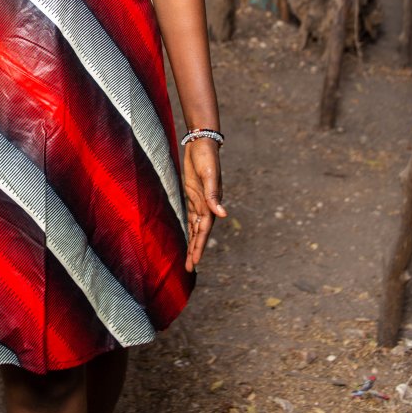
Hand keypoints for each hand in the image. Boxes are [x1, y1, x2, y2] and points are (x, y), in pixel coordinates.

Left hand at [183, 139, 226, 271]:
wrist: (202, 143)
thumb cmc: (206, 158)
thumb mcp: (209, 175)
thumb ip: (213, 196)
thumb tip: (223, 215)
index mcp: (210, 204)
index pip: (203, 230)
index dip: (199, 246)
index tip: (195, 262)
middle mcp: (207, 206)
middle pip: (199, 233)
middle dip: (195, 250)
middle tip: (189, 268)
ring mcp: (200, 201)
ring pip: (196, 228)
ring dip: (192, 243)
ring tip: (189, 260)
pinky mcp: (193, 195)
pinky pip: (192, 217)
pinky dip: (190, 228)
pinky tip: (189, 238)